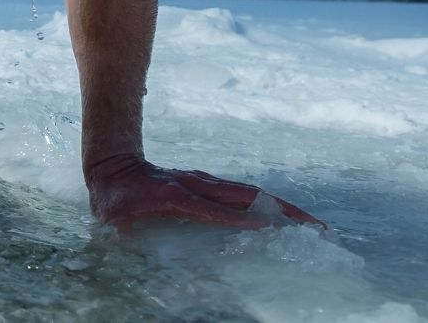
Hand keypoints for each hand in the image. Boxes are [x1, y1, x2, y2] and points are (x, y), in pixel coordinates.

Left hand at [86, 153, 322, 231]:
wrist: (111, 165)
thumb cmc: (111, 200)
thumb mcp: (112, 222)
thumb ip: (125, 240)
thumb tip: (142, 263)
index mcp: (173, 194)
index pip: (212, 210)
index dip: (238, 221)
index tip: (267, 232)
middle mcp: (195, 184)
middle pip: (245, 196)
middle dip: (281, 211)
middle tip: (316, 227)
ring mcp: (204, 181)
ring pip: (250, 193)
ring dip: (281, 207)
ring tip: (312, 224)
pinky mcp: (208, 184)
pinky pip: (242, 195)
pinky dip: (267, 205)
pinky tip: (286, 219)